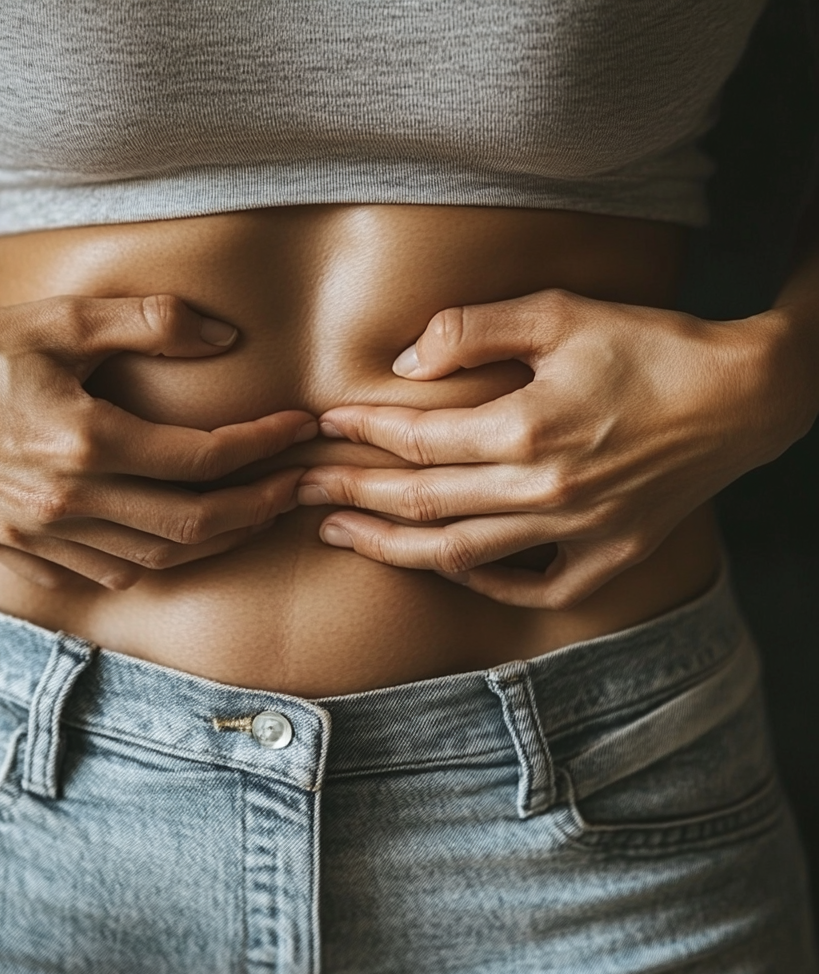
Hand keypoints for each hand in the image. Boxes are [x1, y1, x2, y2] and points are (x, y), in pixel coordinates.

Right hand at [0, 294, 315, 588]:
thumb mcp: (58, 319)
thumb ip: (150, 322)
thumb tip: (227, 337)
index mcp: (84, 441)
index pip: (203, 459)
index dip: (262, 445)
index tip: (298, 427)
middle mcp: (67, 502)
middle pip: (193, 524)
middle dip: (258, 507)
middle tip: (296, 486)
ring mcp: (41, 537)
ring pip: (155, 559)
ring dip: (215, 540)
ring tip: (253, 512)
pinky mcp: (18, 554)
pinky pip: (105, 575)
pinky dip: (152, 561)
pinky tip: (174, 538)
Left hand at [298, 288, 811, 608]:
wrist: (744, 399)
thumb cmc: (652, 346)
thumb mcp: (561, 312)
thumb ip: (475, 329)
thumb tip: (407, 361)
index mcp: (530, 427)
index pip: (418, 440)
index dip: (363, 432)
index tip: (326, 424)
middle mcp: (545, 490)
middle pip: (422, 503)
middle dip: (352, 494)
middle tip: (301, 490)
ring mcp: (576, 534)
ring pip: (459, 556)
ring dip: (390, 547)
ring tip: (340, 534)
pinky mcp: (607, 560)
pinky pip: (529, 590)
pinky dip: (480, 582)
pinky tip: (444, 566)